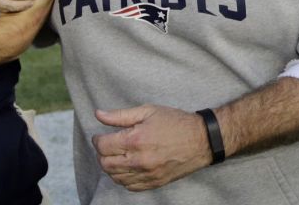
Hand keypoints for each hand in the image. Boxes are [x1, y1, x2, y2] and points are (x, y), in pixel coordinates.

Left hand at [92, 105, 212, 191]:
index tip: (100, 136)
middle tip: (106, 145)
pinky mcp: (154, 183)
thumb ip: (120, 115)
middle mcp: (140, 160)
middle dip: (101, 154)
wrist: (201, 141)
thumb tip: (98, 114)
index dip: (97, 140)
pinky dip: (123, 178)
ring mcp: (147, 174)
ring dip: (110, 167)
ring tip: (116, 155)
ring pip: (116, 177)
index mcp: (136, 140)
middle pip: (106, 164)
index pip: (103, 146)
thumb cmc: (175, 122)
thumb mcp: (148, 111)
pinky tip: (126, 167)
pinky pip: (130, 186)